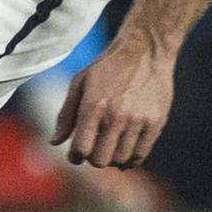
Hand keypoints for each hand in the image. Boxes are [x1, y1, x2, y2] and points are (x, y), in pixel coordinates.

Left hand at [50, 32, 174, 167]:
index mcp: (94, 106)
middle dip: (93, 159)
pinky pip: (142, 154)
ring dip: (112, 158)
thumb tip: (55, 142)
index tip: (76, 154)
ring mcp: (138, 121)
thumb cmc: (108, 67)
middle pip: (100, 160)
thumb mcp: (80, 83)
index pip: (81, 149)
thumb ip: (66, 114)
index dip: (75, 157)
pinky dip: (131, 157)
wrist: (145, 51)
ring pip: (121, 159)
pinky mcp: (156, 122)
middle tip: (94, 149)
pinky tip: (125, 149)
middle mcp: (116, 116)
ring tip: (110, 147)